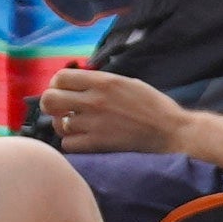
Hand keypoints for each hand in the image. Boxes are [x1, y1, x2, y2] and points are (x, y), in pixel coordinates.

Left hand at [40, 65, 191, 154]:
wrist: (172, 133)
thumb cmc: (154, 107)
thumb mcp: (128, 83)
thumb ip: (102, 82)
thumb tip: (79, 83)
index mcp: (104, 82)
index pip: (60, 77)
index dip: (57, 84)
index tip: (64, 91)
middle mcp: (95, 100)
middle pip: (50, 99)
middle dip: (52, 104)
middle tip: (62, 110)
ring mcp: (94, 123)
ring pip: (58, 124)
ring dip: (64, 126)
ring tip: (77, 126)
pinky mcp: (98, 144)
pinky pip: (68, 144)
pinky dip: (73, 143)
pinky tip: (84, 140)